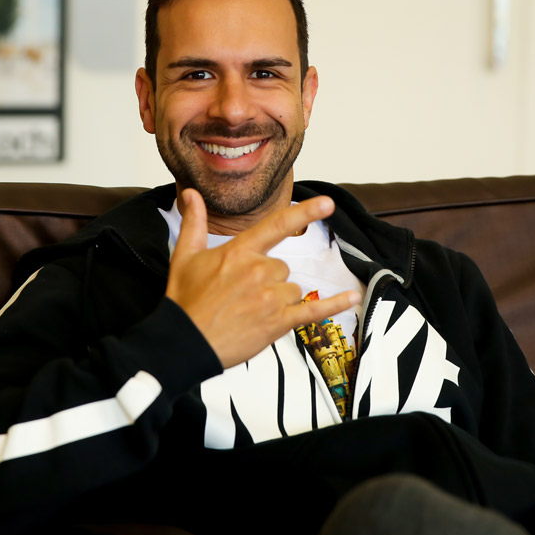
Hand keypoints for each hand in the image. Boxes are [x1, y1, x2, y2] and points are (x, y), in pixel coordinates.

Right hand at [166, 189, 359, 367]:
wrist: (183, 342)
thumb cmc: (184, 301)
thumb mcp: (184, 255)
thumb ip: (194, 221)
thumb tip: (191, 193)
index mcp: (239, 251)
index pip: (277, 225)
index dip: (305, 212)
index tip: (327, 203)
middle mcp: (259, 270)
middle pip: (282, 267)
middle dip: (267, 280)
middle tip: (240, 296)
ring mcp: (271, 297)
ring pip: (292, 289)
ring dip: (278, 299)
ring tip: (249, 311)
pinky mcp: (279, 322)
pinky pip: (314, 310)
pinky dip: (334, 305)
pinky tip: (351, 297)